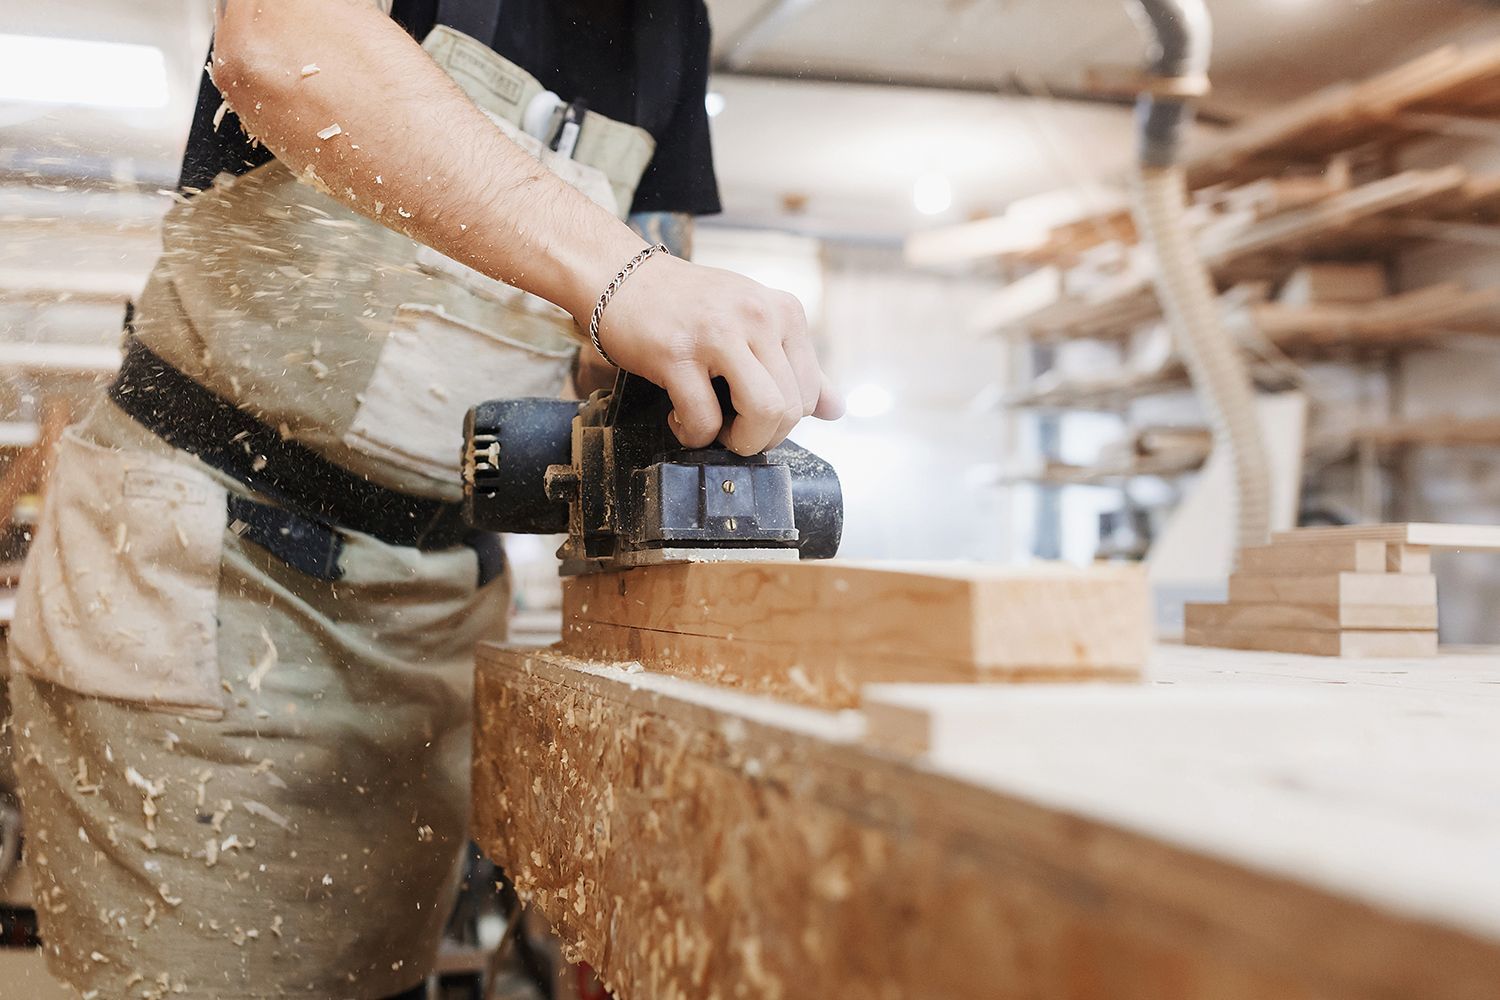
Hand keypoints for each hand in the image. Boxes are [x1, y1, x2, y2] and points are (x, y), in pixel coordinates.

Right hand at [592, 254, 844, 453]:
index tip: (754, 417)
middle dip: (762, 437)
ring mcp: (718, 333)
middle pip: (791, 408)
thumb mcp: (753, 324)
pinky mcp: (676, 354)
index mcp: (783, 311)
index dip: (785, 421)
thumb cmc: (689, 307)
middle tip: (732, 431)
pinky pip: (704, 419)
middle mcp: (758, 317)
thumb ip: (796, 367)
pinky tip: (678, 418)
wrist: (622, 278)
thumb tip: (837, 409)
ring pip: (763, 413)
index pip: (811, 391)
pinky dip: (693, 434)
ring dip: (739, 440)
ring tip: (714, 430)